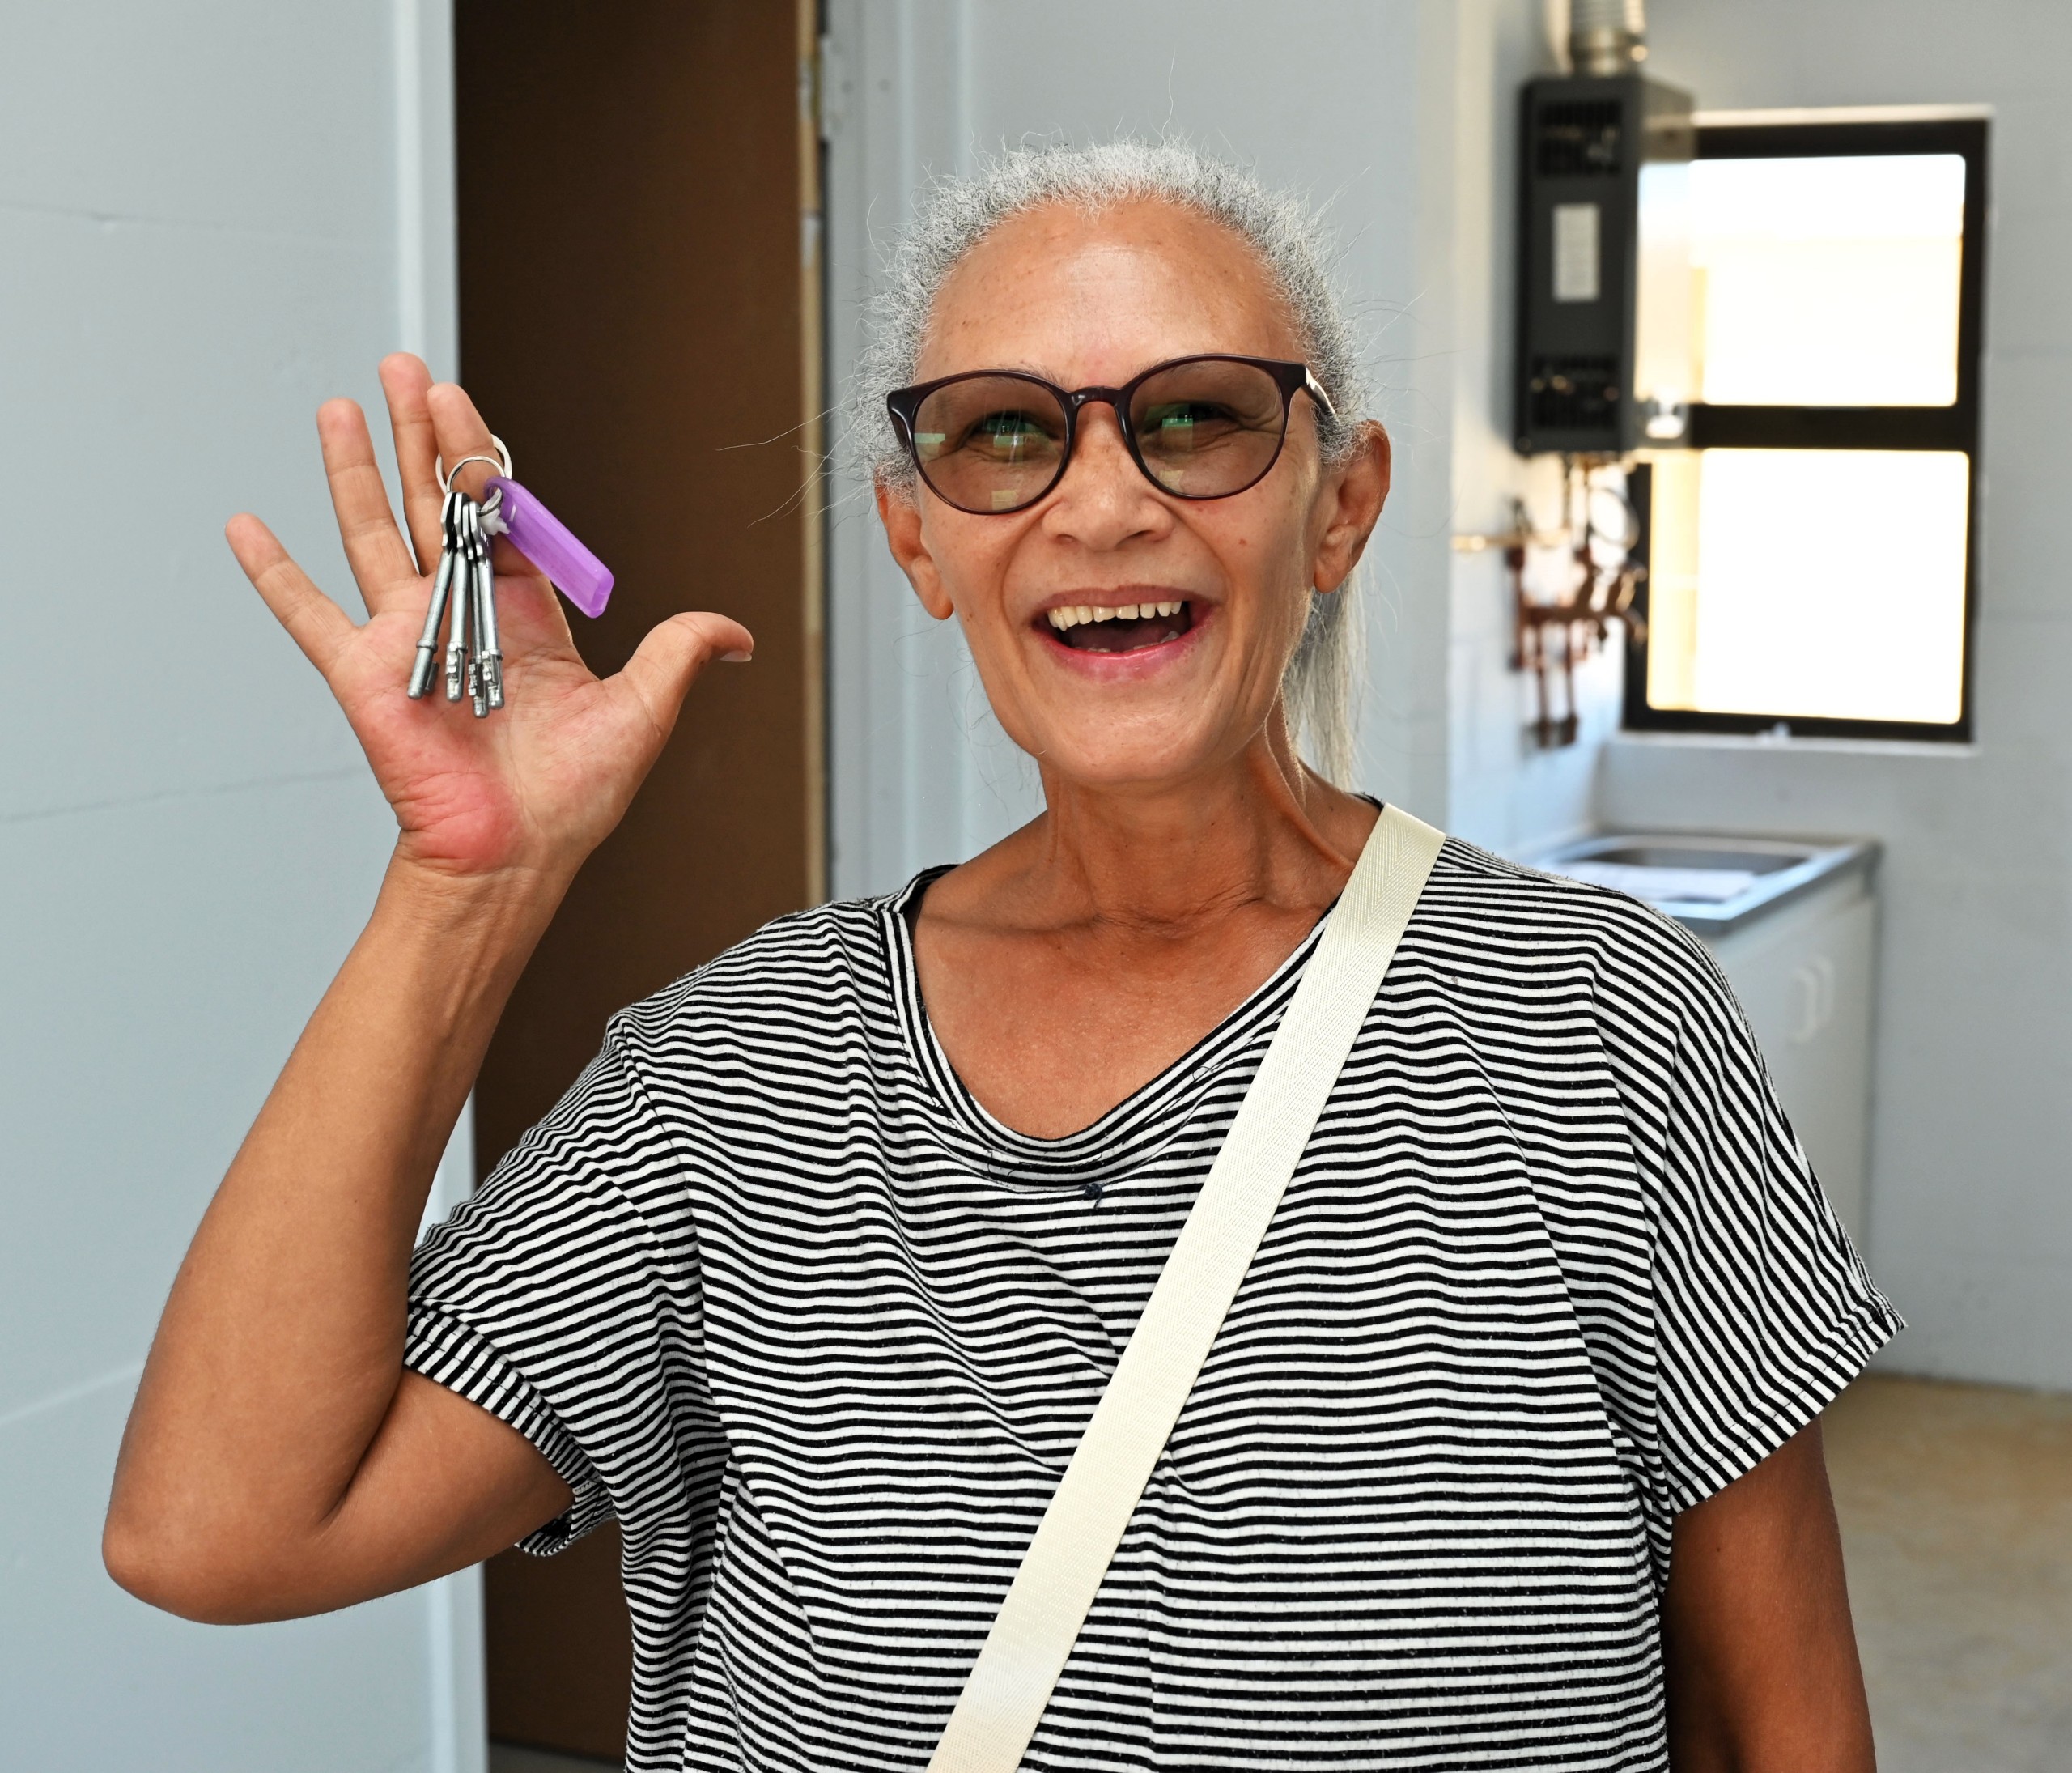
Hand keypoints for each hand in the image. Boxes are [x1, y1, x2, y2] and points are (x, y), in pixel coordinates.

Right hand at [227, 353, 752, 885]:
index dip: (482, 459)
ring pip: (375, 534)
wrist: (514, 856)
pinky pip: (308, 614)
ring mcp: (409, 637)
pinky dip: (274, 573)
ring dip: (356, 471)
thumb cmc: (574, 799)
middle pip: (436, 505)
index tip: (462, 402)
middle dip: (421, 436)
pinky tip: (244, 526)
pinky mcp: (364, 673)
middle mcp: (466, 614)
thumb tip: (740, 635)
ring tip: (339, 408)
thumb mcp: (644, 712)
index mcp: (527, 615)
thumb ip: (679, 655)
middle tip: (403, 369)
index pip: (501, 517)